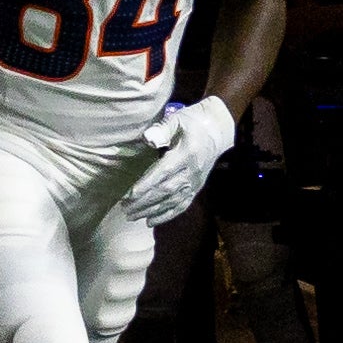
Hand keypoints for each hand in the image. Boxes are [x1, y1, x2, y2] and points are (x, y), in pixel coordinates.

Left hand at [121, 95, 233, 225]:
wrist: (218, 131)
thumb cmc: (193, 122)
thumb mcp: (178, 119)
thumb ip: (162, 129)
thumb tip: (148, 139)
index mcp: (187, 154)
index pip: (164, 172)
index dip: (147, 184)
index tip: (130, 194)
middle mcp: (192, 171)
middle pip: (165, 190)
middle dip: (144, 201)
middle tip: (124, 209)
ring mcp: (195, 182)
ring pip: (172, 201)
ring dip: (151, 211)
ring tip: (132, 216)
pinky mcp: (196, 188)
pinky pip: (181, 205)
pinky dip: (166, 215)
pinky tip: (150, 222)